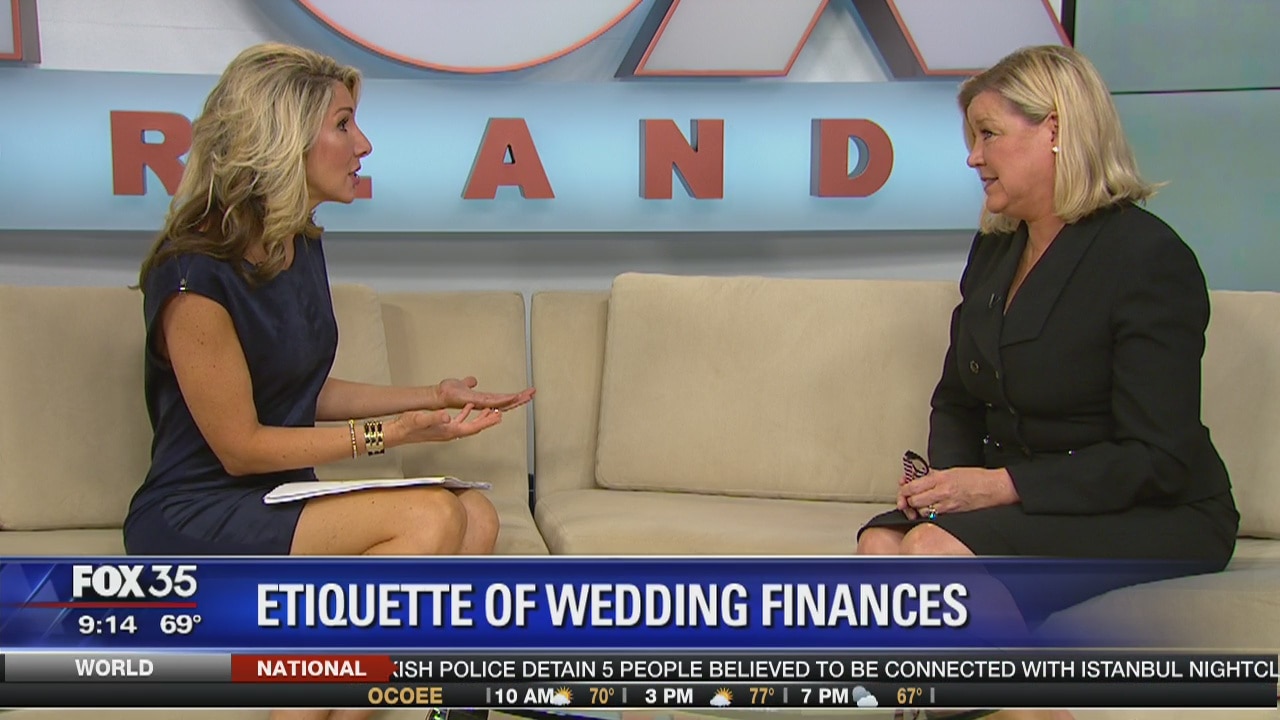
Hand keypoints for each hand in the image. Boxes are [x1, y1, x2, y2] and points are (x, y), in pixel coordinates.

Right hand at [388, 404, 502, 445]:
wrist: (397, 432)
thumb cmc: (408, 426)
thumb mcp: (421, 419)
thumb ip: (435, 417)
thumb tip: (447, 416)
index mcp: (448, 431)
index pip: (473, 427)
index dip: (486, 422)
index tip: (498, 417)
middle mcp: (449, 432)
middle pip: (474, 427)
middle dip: (487, 421)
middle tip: (499, 414)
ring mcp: (446, 430)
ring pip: (468, 424)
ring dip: (479, 417)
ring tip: (489, 410)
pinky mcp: (441, 427)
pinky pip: (459, 420)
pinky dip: (466, 414)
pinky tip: (467, 408)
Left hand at [436, 377, 534, 411]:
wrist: (440, 395)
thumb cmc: (449, 393)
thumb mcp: (462, 384)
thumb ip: (469, 383)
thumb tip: (473, 380)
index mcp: (483, 399)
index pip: (502, 399)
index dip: (514, 397)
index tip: (525, 393)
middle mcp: (484, 403)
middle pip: (507, 402)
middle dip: (521, 398)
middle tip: (533, 393)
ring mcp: (482, 403)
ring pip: (503, 402)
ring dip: (517, 399)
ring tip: (529, 395)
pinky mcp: (477, 401)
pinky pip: (494, 401)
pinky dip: (505, 399)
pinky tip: (514, 397)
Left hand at [897, 466, 1019, 519]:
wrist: (993, 488)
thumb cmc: (976, 477)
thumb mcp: (951, 470)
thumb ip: (934, 475)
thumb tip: (920, 477)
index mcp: (940, 478)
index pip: (913, 486)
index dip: (904, 489)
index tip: (903, 490)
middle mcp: (942, 492)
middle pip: (914, 500)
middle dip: (909, 500)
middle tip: (909, 498)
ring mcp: (947, 504)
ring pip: (923, 510)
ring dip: (918, 509)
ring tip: (920, 504)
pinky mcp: (953, 513)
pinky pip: (934, 516)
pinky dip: (930, 514)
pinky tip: (931, 509)